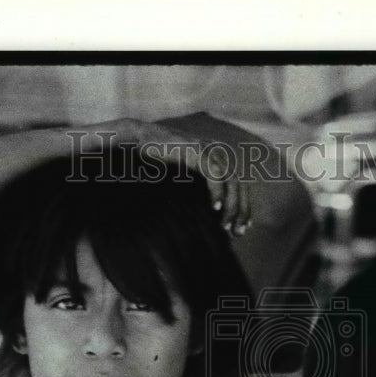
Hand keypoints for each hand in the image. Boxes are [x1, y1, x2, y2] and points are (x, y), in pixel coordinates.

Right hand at [79, 116, 252, 235]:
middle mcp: (212, 152)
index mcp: (212, 160)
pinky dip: (217, 191)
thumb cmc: (152, 165)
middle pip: (238, 184)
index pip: (237, 185)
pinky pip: (213, 172)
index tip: (240, 229)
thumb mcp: (179, 185)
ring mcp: (204, 149)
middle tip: (237, 233)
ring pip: (230, 180)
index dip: (242, 207)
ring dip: (231, 204)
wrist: (132, 143)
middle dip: (241, 210)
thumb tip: (207, 219)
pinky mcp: (193, 149)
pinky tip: (215, 208)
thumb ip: (194, 197)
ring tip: (225, 225)